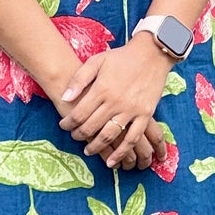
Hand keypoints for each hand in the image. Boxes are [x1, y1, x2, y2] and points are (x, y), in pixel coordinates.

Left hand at [58, 39, 169, 168]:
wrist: (151, 54)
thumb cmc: (121, 57)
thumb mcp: (97, 61)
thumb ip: (79, 79)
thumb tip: (65, 97)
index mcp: (101, 89)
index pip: (79, 113)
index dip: (69, 123)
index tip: (64, 126)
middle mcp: (115, 102)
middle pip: (92, 126)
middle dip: (79, 135)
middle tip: (74, 137)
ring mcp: (131, 110)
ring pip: (110, 135)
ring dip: (96, 147)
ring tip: (88, 151)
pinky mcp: (145, 115)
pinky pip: (132, 138)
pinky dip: (122, 152)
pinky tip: (112, 161)